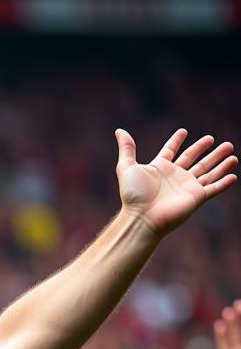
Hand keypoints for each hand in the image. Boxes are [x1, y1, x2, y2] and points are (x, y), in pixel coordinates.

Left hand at [116, 127, 235, 238]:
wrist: (142, 217)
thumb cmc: (133, 195)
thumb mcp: (127, 168)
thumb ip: (127, 149)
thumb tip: (119, 131)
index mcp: (160, 168)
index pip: (170, 151)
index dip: (176, 141)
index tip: (183, 132)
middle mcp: (175, 177)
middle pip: (194, 159)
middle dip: (205, 149)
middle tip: (213, 139)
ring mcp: (187, 187)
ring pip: (208, 171)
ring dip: (220, 162)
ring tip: (230, 150)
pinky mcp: (197, 198)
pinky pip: (214, 188)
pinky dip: (224, 182)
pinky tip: (233, 175)